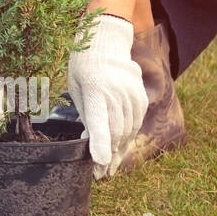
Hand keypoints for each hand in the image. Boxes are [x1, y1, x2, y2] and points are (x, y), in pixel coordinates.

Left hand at [67, 13, 147, 178]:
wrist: (107, 41)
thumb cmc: (83, 65)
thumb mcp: (77, 87)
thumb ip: (86, 113)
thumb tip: (90, 139)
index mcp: (95, 91)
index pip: (100, 123)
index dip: (100, 145)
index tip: (99, 164)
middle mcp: (116, 95)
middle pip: (115, 133)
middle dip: (108, 156)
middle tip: (101, 174)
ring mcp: (131, 96)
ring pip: (127, 130)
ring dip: (119, 150)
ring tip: (110, 167)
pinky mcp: (140, 98)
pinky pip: (135, 123)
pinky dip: (127, 137)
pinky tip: (120, 148)